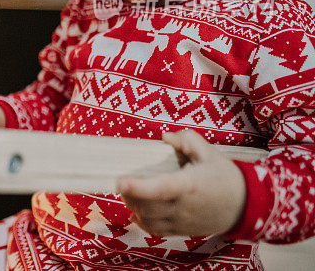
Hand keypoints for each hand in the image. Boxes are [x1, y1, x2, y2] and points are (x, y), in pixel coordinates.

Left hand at [116, 129, 245, 236]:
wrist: (246, 205)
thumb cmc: (224, 175)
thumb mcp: (209, 152)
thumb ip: (186, 140)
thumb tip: (164, 137)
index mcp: (190, 185)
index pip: (162, 188)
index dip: (139, 187)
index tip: (121, 181)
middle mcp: (184, 207)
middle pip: (148, 206)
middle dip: (130, 194)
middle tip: (122, 181)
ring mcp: (182, 222)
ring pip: (149, 220)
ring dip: (134, 208)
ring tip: (129, 193)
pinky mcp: (182, 231)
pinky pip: (156, 231)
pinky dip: (142, 222)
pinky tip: (136, 211)